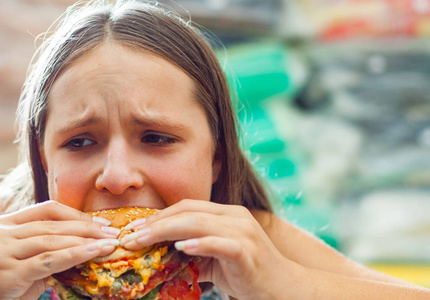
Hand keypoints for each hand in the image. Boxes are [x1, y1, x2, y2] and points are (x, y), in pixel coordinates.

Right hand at [0, 201, 119, 299]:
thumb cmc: (1, 278)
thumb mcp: (18, 257)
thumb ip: (43, 248)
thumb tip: (80, 248)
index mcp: (9, 224)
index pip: (48, 210)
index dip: (77, 214)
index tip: (101, 221)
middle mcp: (6, 234)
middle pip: (55, 225)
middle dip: (88, 228)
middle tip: (113, 232)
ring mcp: (6, 252)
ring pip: (53, 240)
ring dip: (86, 241)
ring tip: (109, 243)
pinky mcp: (10, 274)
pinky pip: (47, 261)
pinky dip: (73, 255)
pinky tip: (92, 253)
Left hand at [121, 200, 298, 299]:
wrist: (283, 288)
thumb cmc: (247, 273)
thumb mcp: (215, 259)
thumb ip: (193, 252)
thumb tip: (160, 256)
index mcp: (226, 214)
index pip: (187, 207)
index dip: (159, 216)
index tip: (134, 228)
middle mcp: (235, 217)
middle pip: (188, 211)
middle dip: (155, 222)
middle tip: (130, 236)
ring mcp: (242, 232)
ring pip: (199, 223)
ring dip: (166, 231)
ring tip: (142, 241)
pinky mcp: (247, 251)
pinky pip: (221, 243)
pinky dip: (200, 243)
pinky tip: (181, 247)